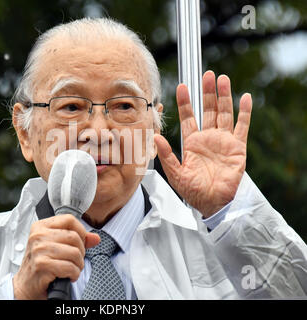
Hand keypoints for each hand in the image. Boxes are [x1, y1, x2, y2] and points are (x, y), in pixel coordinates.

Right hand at [13, 214, 99, 299]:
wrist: (26, 285)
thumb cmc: (41, 264)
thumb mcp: (57, 246)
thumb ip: (77, 240)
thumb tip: (95, 238)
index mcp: (41, 226)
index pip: (70, 219)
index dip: (80, 231)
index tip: (79, 243)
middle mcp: (38, 235)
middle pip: (74, 236)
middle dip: (81, 251)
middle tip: (75, 260)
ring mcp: (39, 250)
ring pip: (75, 252)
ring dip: (78, 265)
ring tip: (72, 269)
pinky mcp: (42, 265)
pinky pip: (70, 267)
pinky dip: (74, 274)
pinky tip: (68, 276)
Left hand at [154, 71, 252, 217]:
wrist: (212, 203)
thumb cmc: (193, 191)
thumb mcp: (176, 173)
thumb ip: (166, 155)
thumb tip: (155, 137)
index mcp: (192, 142)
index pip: (188, 117)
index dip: (185, 102)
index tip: (182, 86)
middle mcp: (208, 138)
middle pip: (208, 110)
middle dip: (207, 92)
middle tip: (208, 74)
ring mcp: (223, 141)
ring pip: (224, 113)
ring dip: (224, 96)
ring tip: (222, 79)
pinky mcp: (237, 147)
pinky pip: (242, 127)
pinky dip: (244, 112)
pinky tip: (245, 98)